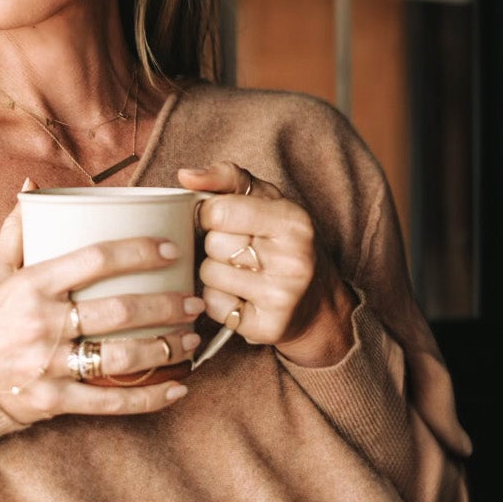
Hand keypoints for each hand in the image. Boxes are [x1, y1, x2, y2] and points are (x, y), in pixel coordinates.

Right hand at [0, 180, 204, 423]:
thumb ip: (16, 231)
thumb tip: (32, 186)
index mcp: (30, 285)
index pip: (95, 259)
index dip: (139, 251)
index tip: (171, 249)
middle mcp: (42, 324)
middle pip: (120, 310)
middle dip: (167, 305)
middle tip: (194, 300)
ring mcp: (48, 365)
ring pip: (122, 356)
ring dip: (167, 347)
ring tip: (191, 339)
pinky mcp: (53, 401)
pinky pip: (111, 402)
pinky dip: (150, 398)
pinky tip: (178, 388)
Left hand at [177, 162, 355, 367]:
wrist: (316, 303)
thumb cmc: (281, 242)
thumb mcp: (265, 199)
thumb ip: (227, 178)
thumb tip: (186, 175)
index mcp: (293, 221)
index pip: (219, 211)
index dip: (208, 214)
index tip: (219, 220)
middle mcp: (294, 259)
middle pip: (212, 243)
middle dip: (214, 245)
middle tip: (237, 250)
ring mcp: (282, 296)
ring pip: (208, 274)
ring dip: (213, 274)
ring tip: (239, 273)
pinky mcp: (267, 326)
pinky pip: (213, 305)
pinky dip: (217, 300)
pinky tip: (239, 296)